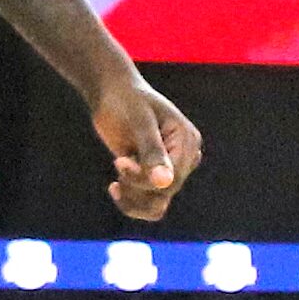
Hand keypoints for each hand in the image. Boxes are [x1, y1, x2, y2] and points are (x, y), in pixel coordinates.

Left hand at [89, 74, 201, 220]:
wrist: (111, 93)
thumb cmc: (125, 100)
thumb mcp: (139, 122)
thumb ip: (152, 151)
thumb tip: (164, 183)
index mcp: (187, 140)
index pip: (173, 177)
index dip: (143, 178)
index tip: (119, 162)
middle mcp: (184, 157)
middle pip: (165, 192)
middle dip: (136, 184)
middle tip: (118, 163)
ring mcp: (170, 168)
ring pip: (158, 205)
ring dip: (133, 199)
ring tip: (117, 180)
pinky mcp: (154, 176)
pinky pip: (149, 204)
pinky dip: (131, 202)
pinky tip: (115, 187)